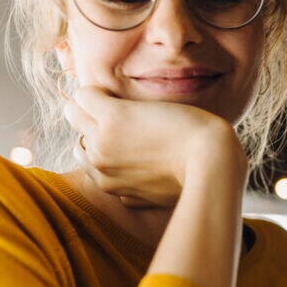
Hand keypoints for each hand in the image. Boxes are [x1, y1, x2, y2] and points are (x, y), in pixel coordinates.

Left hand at [65, 86, 246, 206]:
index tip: (116, 97)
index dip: (100, 92)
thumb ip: (122, 105)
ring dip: (94, 142)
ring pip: (81, 149)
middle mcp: (100, 146)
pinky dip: (113, 170)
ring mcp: (108, 174)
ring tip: (122, 142)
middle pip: (73, 117)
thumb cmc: (193, 128)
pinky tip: (138, 165)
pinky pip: (103, 176)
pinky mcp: (121, 193)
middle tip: (117, 117)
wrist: (213, 166)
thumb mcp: (155, 105)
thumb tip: (101, 106)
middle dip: (90, 114)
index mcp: (110, 118)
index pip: (80, 95)